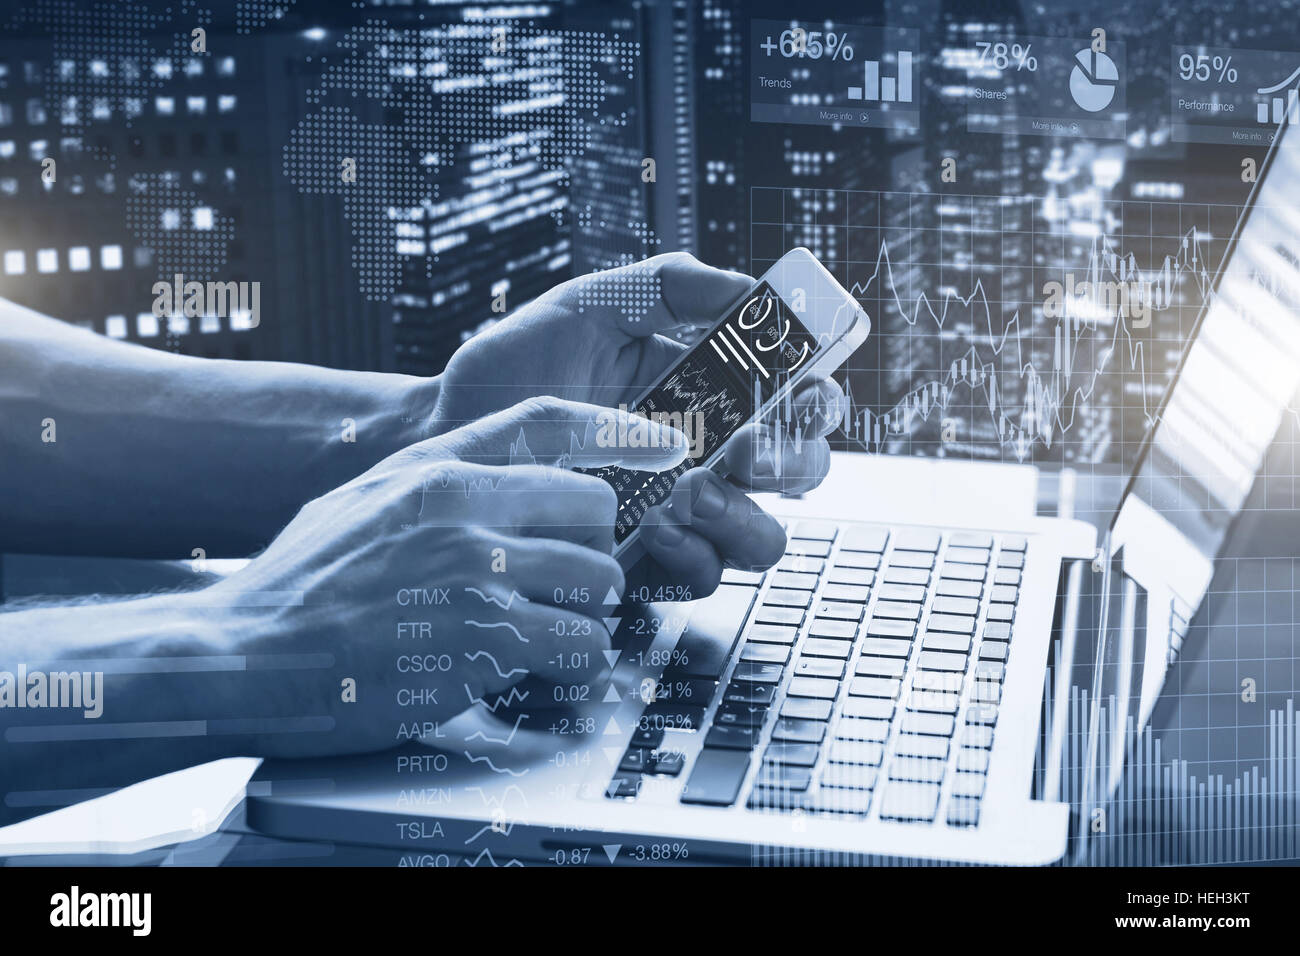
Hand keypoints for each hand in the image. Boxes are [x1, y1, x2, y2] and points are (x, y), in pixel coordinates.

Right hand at [206, 397, 687, 756]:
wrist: (242, 654)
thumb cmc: (298, 585)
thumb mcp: (361, 501)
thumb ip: (432, 480)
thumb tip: (495, 477)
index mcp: (435, 469)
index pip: (549, 422)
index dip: (618, 430)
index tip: (666, 446)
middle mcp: (464, 509)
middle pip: (594, 509)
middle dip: (592, 551)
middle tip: (569, 582)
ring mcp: (479, 574)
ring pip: (599, 579)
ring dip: (588, 613)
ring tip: (552, 631)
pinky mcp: (486, 641)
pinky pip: (582, 644)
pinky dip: (576, 662)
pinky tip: (543, 669)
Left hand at [434, 252, 847, 599]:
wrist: (448, 428)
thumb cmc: (518, 365)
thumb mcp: (592, 304)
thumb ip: (671, 285)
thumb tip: (748, 289)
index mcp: (711, 390)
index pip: (799, 401)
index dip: (818, 401)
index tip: (802, 395)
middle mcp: (708, 454)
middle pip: (800, 474)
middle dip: (789, 463)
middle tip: (744, 449)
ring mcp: (681, 512)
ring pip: (763, 537)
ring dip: (743, 517)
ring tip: (689, 491)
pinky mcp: (644, 559)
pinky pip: (700, 575)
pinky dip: (689, 555)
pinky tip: (650, 525)